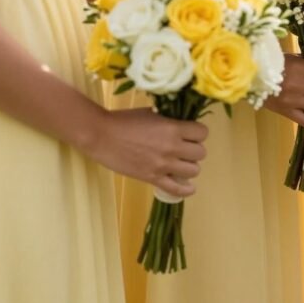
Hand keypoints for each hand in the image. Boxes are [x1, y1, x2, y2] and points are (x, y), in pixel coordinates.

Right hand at [85, 107, 208, 198]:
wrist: (101, 135)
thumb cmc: (123, 120)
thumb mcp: (151, 113)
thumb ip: (168, 120)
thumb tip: (179, 123)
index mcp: (173, 128)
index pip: (202, 133)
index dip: (198, 134)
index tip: (191, 134)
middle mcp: (172, 147)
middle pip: (201, 153)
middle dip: (194, 151)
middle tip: (184, 150)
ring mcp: (163, 164)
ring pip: (194, 171)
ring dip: (189, 167)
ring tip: (180, 164)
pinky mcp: (152, 178)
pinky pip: (177, 189)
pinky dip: (185, 189)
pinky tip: (188, 187)